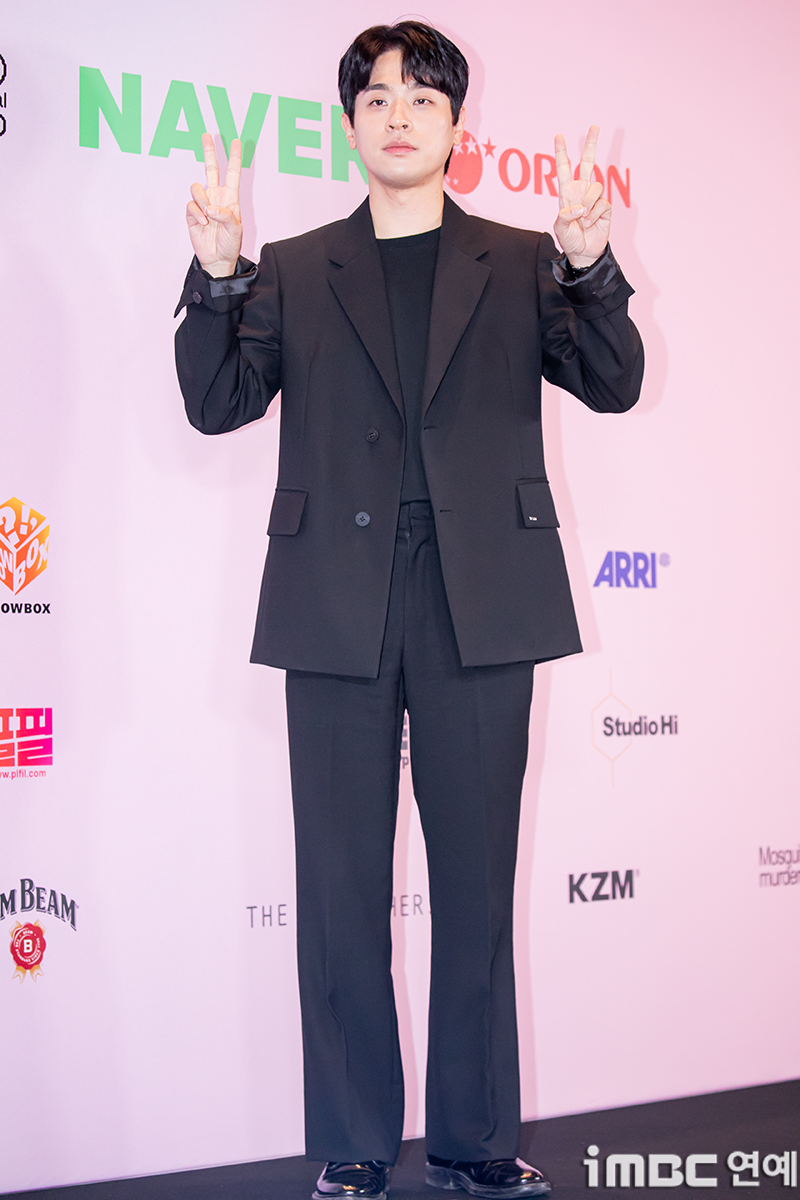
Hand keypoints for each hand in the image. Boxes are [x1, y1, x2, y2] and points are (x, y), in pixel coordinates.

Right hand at [186, 133, 242, 276]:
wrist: (217, 259)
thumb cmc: (230, 245)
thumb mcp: (236, 230)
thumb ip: (226, 216)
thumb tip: (211, 208)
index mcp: (230, 198)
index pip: (232, 174)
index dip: (234, 158)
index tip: (236, 142)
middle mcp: (216, 197)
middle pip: (211, 169)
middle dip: (209, 152)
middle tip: (207, 136)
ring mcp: (203, 204)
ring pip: (196, 188)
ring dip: (202, 201)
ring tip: (209, 216)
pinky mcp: (192, 214)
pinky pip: (190, 205)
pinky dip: (197, 214)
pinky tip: (203, 223)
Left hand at [553, 126, 610, 267]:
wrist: (583, 252)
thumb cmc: (569, 239)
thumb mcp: (560, 229)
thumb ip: (565, 216)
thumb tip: (580, 207)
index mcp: (567, 192)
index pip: (564, 168)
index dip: (561, 153)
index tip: (559, 136)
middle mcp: (582, 191)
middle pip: (588, 162)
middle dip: (591, 144)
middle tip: (594, 126)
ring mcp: (594, 198)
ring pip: (596, 187)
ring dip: (589, 204)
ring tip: (584, 219)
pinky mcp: (605, 207)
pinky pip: (602, 203)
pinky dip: (595, 214)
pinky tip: (591, 224)